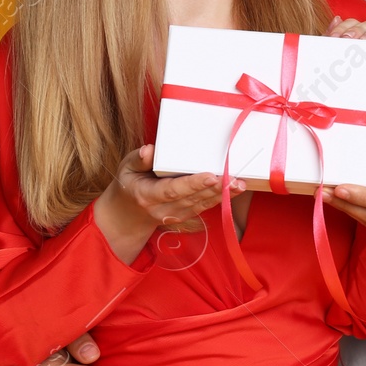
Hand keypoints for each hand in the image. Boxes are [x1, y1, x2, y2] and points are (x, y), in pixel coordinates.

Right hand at [96, 144, 244, 257]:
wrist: (127, 215)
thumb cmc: (128, 184)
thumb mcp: (126, 169)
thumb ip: (138, 159)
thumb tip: (150, 149)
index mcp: (147, 195)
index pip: (172, 190)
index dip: (193, 184)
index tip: (210, 176)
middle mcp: (163, 209)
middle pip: (193, 198)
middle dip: (215, 189)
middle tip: (235, 177)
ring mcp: (175, 215)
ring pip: (202, 204)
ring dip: (223, 195)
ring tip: (240, 183)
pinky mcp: (185, 215)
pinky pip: (204, 207)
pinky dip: (221, 199)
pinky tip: (235, 189)